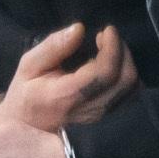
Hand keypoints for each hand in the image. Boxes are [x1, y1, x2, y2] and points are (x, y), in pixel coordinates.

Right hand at [0, 19, 134, 133]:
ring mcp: (101, 116)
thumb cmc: (26, 94)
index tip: (107, 30)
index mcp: (68, 96)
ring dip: (126, 62)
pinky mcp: (106, 117)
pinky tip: (112, 65)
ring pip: (132, 88)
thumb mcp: (28, 66)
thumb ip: (53, 47)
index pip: (105, 72)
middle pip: (125, 79)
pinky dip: (127, 75)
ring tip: (109, 49)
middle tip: (107, 37)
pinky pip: (130, 95)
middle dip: (123, 51)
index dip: (113, 47)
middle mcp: (90, 109)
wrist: (26, 128)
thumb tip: (79, 29)